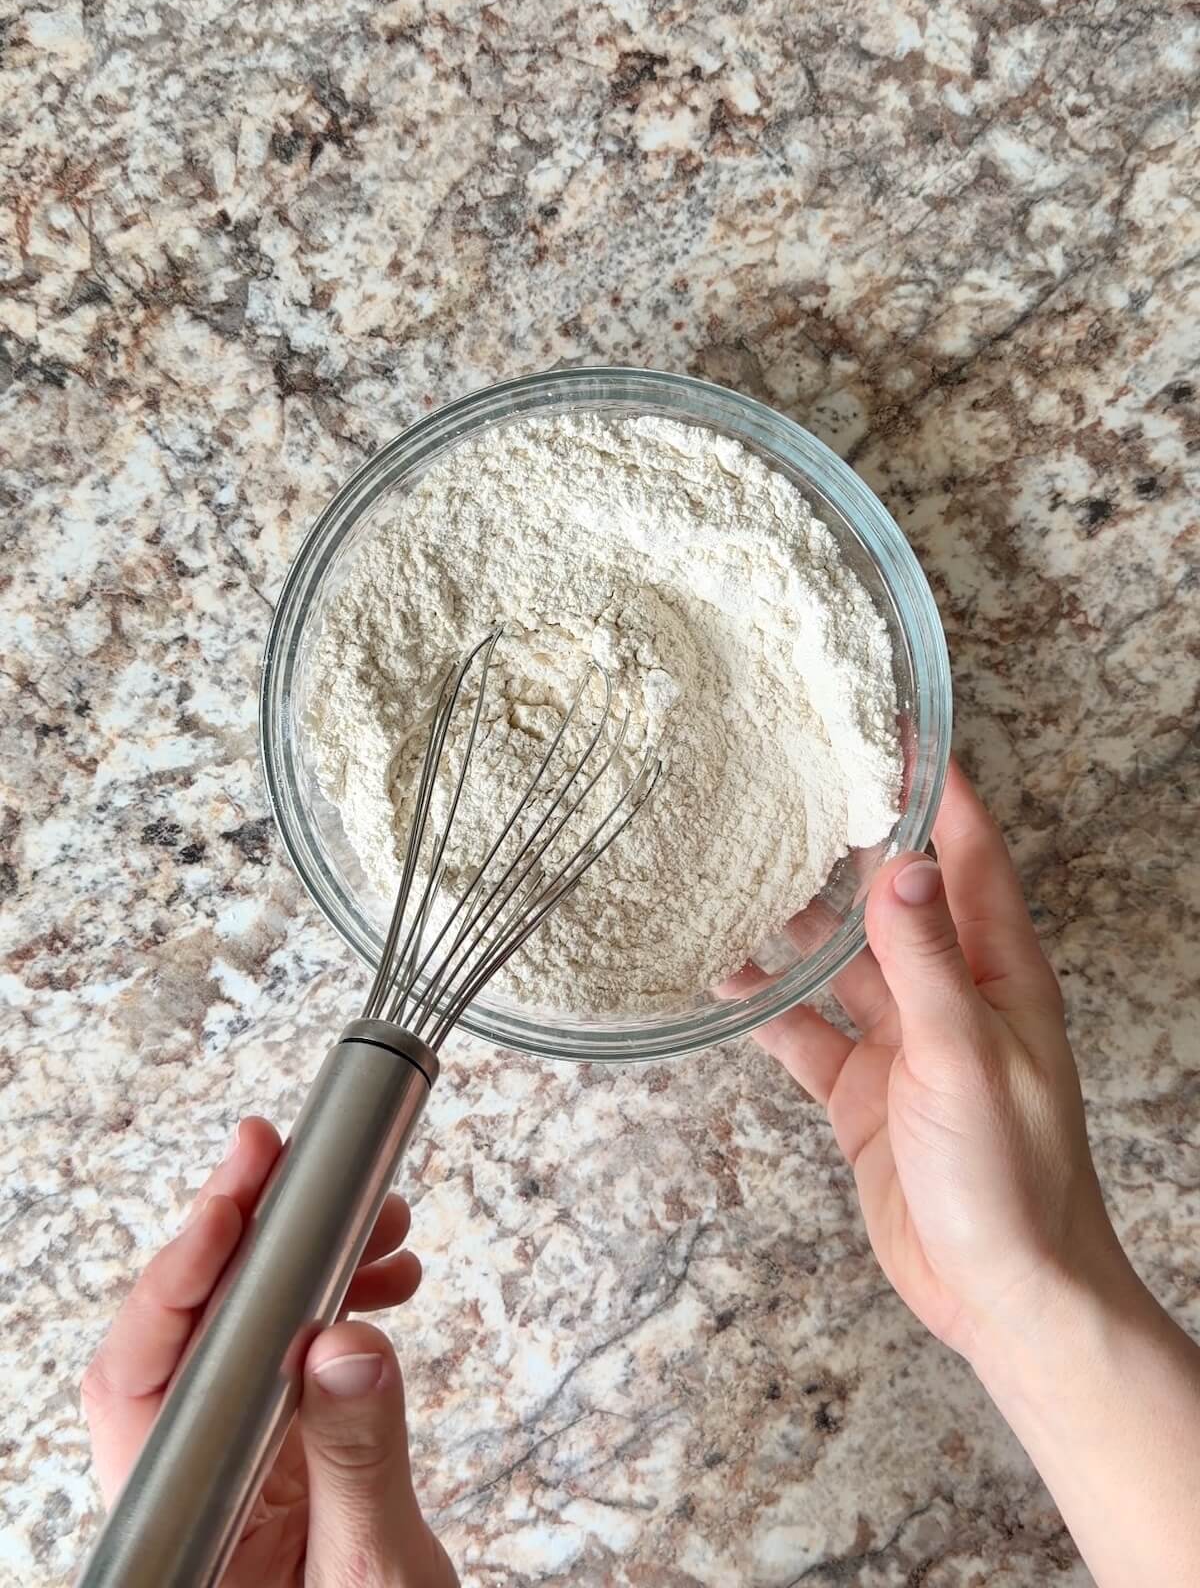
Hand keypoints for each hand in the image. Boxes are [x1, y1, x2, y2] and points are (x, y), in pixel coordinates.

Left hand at [82, 1117, 457, 1587]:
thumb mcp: (369, 1579)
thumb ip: (356, 1469)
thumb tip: (345, 1344)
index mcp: (174, 1527)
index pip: (139, 1375)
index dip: (179, 1273)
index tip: (233, 1195)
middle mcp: (189, 1488)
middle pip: (186, 1333)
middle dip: (246, 1235)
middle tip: (289, 1157)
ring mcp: (237, 1470)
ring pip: (244, 1332)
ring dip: (310, 1259)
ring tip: (381, 1224)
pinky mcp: (286, 1458)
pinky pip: (293, 1355)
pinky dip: (340, 1301)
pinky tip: (387, 1283)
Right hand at [722, 758, 1127, 1365]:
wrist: (1002, 1292)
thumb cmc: (1013, 1179)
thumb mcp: (965, 1059)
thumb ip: (927, 963)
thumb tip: (900, 864)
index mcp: (999, 972)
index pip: (969, 853)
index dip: (937, 788)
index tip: (895, 728)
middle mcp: (950, 994)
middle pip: (891, 897)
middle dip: (849, 842)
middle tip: (793, 786)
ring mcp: (903, 1042)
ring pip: (838, 961)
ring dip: (792, 925)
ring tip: (734, 871)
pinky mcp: (864, 1090)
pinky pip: (806, 1030)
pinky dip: (765, 1005)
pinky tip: (721, 977)